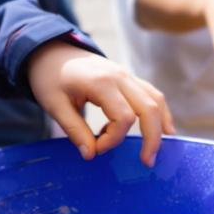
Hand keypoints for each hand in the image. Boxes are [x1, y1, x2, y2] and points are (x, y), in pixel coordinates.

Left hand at [27, 40, 173, 165]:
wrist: (51, 52)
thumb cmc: (50, 78)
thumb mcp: (54, 105)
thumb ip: (74, 130)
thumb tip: (91, 155)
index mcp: (101, 82)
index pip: (123, 117)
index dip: (113, 140)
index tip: (95, 148)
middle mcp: (120, 76)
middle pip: (149, 108)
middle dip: (152, 138)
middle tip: (147, 162)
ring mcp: (127, 75)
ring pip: (155, 100)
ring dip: (159, 126)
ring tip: (155, 151)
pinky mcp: (128, 78)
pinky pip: (152, 94)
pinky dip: (159, 112)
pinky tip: (164, 129)